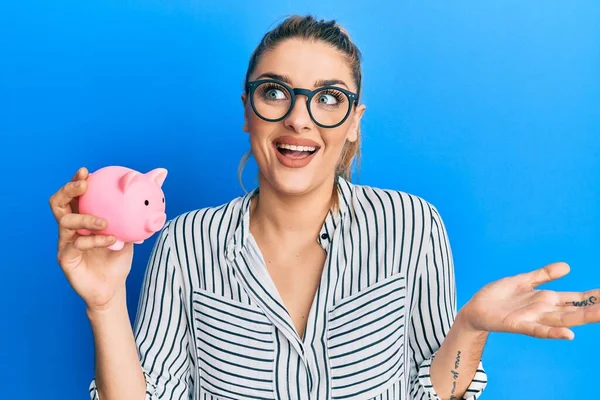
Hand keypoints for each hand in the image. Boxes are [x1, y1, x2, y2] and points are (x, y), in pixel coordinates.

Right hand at [49, 167, 134, 311]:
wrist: (113, 288)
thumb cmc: (119, 256)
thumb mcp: (132, 230)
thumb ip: (139, 207)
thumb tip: (161, 175)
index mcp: (82, 217)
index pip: (74, 195)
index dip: (76, 181)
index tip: (86, 171)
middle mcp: (70, 227)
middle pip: (58, 203)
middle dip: (69, 190)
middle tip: (84, 185)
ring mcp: (65, 242)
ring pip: (66, 222)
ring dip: (86, 218)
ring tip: (104, 222)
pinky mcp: (65, 258)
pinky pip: (77, 244)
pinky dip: (95, 240)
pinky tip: (112, 240)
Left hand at [461, 261, 599, 339]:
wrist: (475, 308)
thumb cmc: (499, 296)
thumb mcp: (523, 280)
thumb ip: (543, 275)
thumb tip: (567, 266)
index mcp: (546, 299)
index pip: (576, 300)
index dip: (593, 298)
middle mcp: (543, 311)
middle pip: (574, 311)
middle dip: (594, 309)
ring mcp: (532, 318)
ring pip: (562, 320)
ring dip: (581, 319)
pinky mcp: (518, 325)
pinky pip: (538, 330)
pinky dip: (553, 332)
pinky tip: (569, 334)